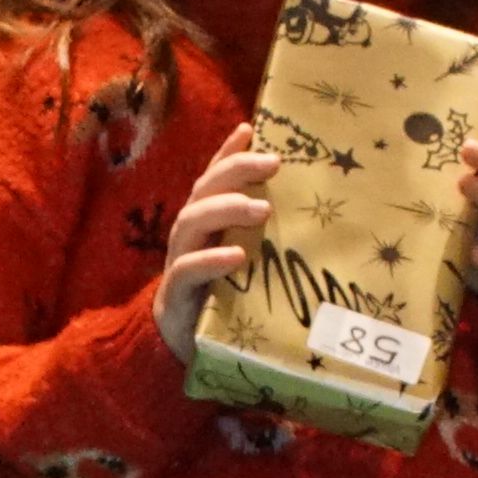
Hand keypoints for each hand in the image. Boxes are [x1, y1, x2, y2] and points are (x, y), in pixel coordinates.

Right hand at [149, 138, 280, 360]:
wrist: (180, 347)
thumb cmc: (222, 298)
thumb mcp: (246, 260)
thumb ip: (261, 235)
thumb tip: (302, 210)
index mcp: (206, 221)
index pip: (214, 177)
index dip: (228, 152)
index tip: (252, 130)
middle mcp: (189, 234)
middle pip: (205, 189)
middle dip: (237, 170)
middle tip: (273, 164)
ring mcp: (179, 260)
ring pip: (193, 221)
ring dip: (227, 210)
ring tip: (262, 209)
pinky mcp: (176, 293)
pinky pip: (188, 270)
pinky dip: (212, 260)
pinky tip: (237, 256)